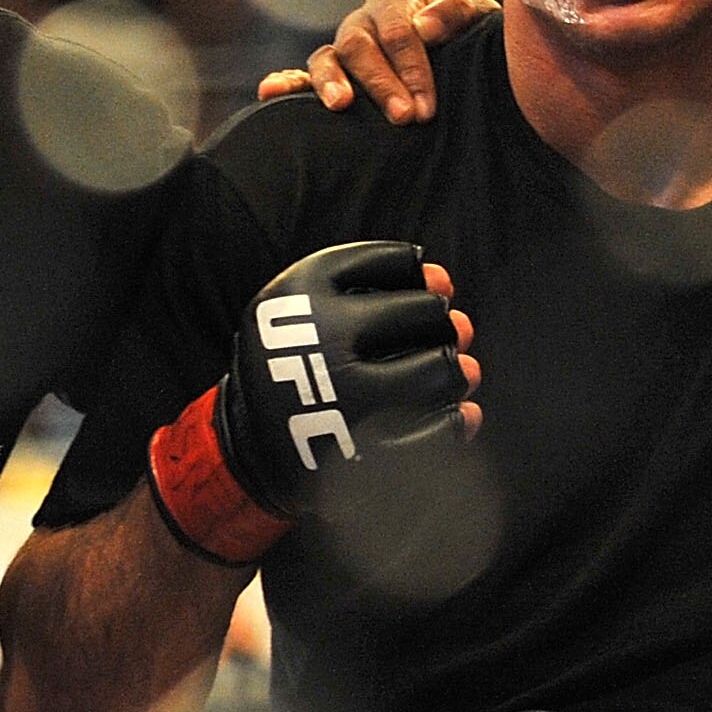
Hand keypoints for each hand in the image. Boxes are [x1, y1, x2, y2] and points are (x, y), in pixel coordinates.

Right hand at [148, 241, 479, 562]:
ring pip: (440, 369)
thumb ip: (372, 282)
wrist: (252, 446)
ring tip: (450, 376)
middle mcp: (322, 340)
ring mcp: (344, 398)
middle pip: (426, 313)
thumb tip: (444, 281)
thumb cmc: (294, 360)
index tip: (414, 296)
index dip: (419, 279)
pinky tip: (455, 415)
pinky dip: (459, 419)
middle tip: (435, 338)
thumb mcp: (304, 305)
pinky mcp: (364, 448)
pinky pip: (440, 429)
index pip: (399, 263)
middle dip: (440, 325)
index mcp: (302, 292)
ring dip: (456, 371)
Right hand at [256, 0, 498, 123]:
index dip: (411, 67)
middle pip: (359, 46)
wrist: (463, 64)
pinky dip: (285, 82)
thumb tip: (425, 27)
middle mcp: (361, 22)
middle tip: (404, 118)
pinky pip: (300, 77)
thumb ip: (458, 14)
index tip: (425, 106)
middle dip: (381, 83)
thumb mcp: (477, 21)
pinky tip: (269, 91)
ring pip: (326, 58)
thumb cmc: (468, 40)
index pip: (397, 30)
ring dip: (331, 82)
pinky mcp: (328, 78)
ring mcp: (341, 51)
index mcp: (393, 2)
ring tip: (341, 105)